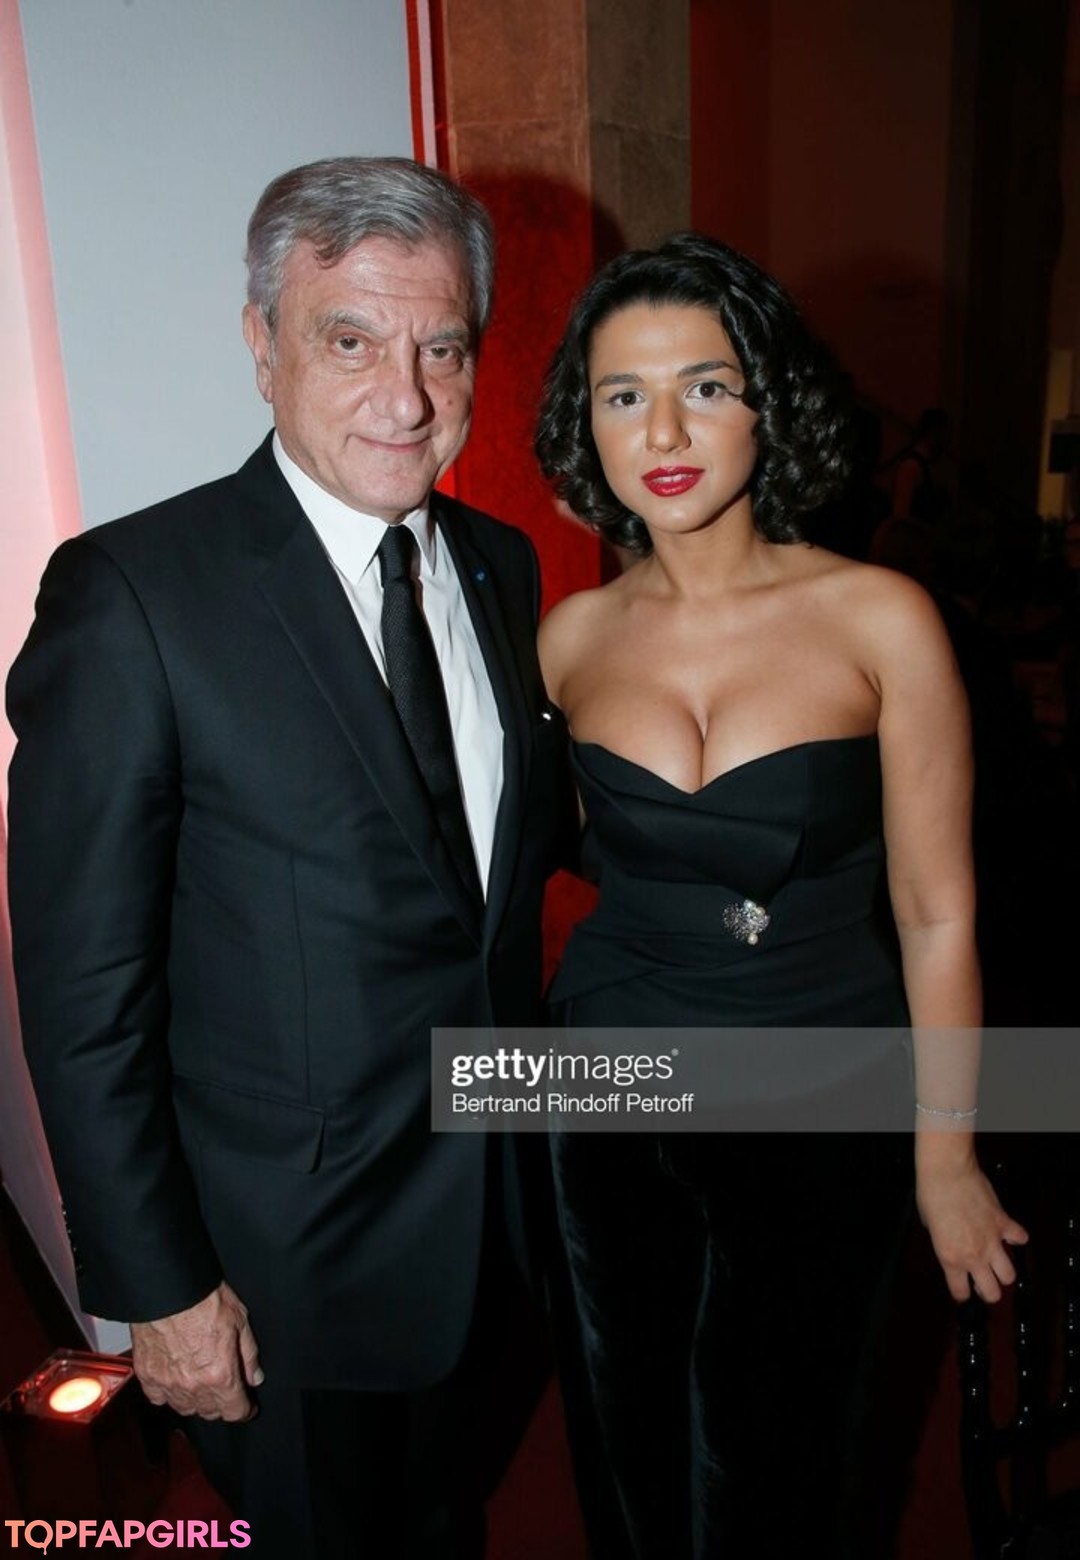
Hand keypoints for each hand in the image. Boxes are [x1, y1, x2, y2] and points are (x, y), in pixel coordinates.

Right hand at [130, 1280, 263, 1420]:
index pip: (235, 1411)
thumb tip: (255, 1377)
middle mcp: (193, 1385)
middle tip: (226, 1388)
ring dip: (196, 1401)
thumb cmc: (203, 1298)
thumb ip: (249, 1355)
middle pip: (210, 1412)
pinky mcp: (147, 1375)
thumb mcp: (239, 1320)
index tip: (247, 1407)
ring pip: (185, 1408)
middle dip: (222, 1403)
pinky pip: (159, 1398)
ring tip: (202, 1385)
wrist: (167, 1288)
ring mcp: (167, 1382)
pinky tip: (176, 1380)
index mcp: (219, 1373)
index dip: (245, 1410)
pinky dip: (168, 1394)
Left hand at [916, 1149, 1028, 1302]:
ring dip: (1004, 1271)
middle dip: (988, 1291)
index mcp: (950, 1258)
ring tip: (997, 1262)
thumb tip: (949, 1241)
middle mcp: (974, 1256)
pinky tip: (1009, 1233)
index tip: (962, 1289)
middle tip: (982, 1280)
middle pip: (992, 1293)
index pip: (961, 1292)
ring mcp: (992, 1241)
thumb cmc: (932, 1194)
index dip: (962, 1293)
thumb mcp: (929, 1226)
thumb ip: (942, 1241)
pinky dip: (1017, 1238)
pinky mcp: (1004, 1223)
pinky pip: (1020, 1239)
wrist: (947, 1172)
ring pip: (1010, 1275)